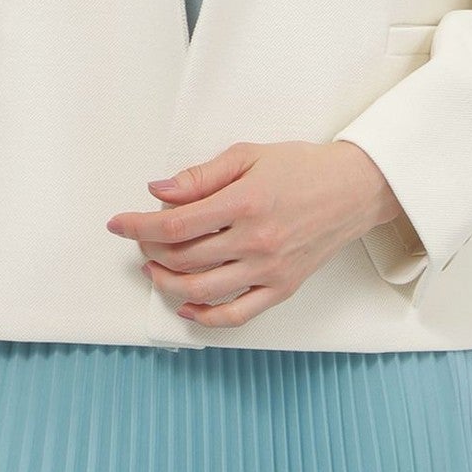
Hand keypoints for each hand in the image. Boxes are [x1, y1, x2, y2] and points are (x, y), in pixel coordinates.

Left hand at [105, 139, 405, 328]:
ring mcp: (269, 270)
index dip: (139, 226)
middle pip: (183, 258)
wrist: (352, 189)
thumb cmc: (301, 167)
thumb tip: (157, 191)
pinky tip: (187, 305)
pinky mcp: (281, 288)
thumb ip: (200, 176)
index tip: (119, 223)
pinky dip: (205, 316)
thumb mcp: (248, 155)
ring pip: (202, 290)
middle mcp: (256, 241)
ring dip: (168, 282)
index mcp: (245, 203)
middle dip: (150, 249)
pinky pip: (236, 315)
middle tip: (140, 237)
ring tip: (154, 267)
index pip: (175, 225)